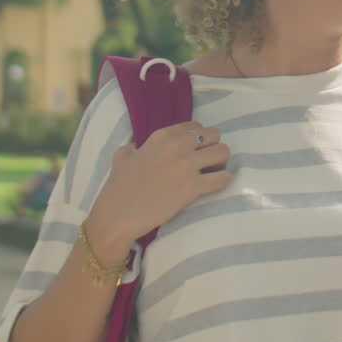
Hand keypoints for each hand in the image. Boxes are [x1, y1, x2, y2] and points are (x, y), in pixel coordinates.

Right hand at [88, 121, 232, 251]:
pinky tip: (214, 185)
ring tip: (213, 172)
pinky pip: (223, 178)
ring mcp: (187, 165)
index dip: (199, 138)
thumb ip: (131, 149)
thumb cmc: (118, 188)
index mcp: (162, 136)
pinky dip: (223, 181)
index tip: (196, 150)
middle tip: (207, 162)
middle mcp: (177, 146)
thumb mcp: (121, 158)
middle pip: (214, 135)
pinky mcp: (193, 187)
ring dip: (221, 162)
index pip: (195, 126)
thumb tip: (135, 147)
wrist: (117, 215)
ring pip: (223, 152)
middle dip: (213, 147)